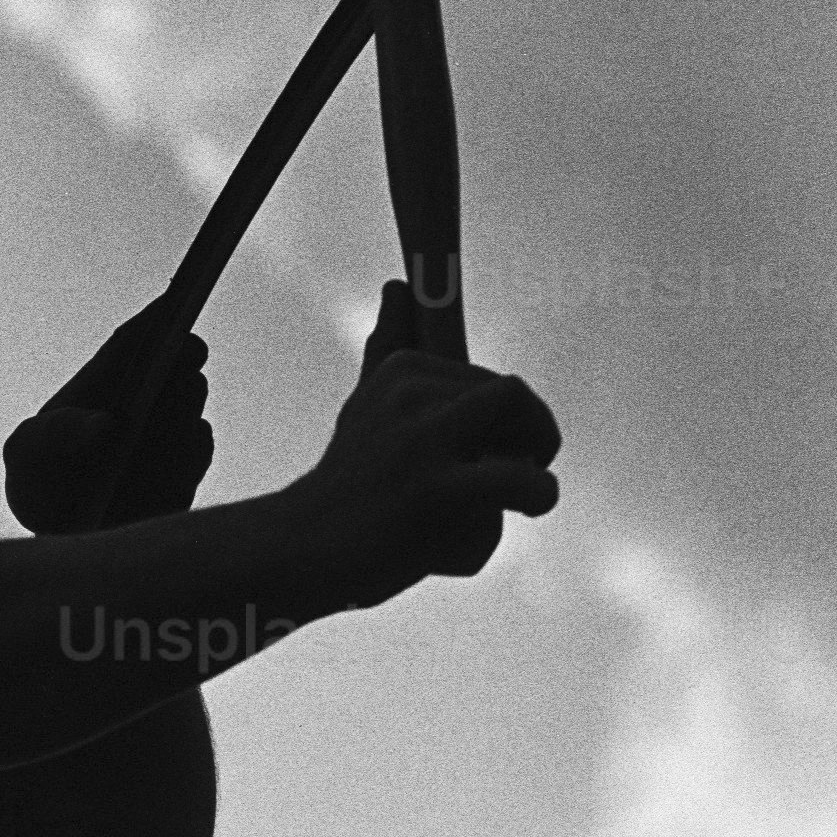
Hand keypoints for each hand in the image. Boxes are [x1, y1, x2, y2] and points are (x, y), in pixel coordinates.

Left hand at [4, 299, 215, 531]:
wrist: (61, 546)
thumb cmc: (40, 487)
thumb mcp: (28, 455)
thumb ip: (54, 435)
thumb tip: (106, 425)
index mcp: (103, 385)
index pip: (131, 345)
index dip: (152, 321)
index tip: (170, 303)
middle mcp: (143, 405)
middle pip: (167, 372)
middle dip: (179, 358)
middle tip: (185, 350)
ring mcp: (167, 439)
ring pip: (188, 413)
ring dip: (188, 401)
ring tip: (187, 384)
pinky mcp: (183, 478)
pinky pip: (194, 458)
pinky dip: (192, 448)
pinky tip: (187, 438)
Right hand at [296, 283, 560, 599]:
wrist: (300, 551)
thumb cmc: (345, 486)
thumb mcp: (365, 405)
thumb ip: (388, 348)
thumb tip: (397, 285)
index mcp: (401, 371)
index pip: (489, 381)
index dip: (510, 420)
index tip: (496, 455)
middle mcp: (408, 392)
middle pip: (512, 395)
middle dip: (531, 433)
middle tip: (521, 474)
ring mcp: (419, 439)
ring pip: (516, 418)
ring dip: (534, 457)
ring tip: (523, 494)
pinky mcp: (433, 489)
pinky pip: (517, 477)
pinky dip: (537, 491)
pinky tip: (529, 505)